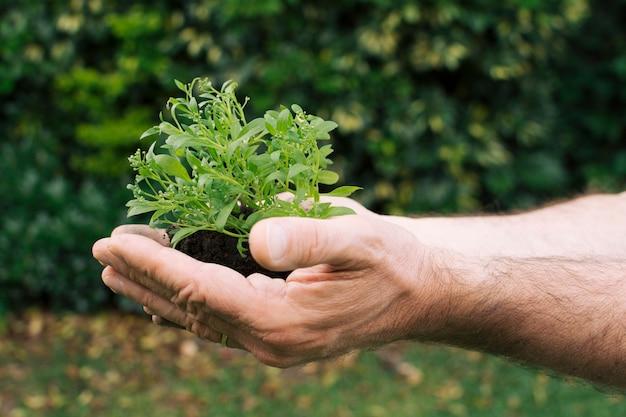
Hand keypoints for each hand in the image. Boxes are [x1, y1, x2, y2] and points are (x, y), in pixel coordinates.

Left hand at [92, 201, 440, 366]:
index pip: (201, 291)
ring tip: (118, 271)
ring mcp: (273, 344)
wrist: (417, 293)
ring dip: (157, 293)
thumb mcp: (357, 239)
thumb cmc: (390, 261)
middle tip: (103, 251)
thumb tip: (253, 238)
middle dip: (143, 279)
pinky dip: (186, 301)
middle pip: (190, 309)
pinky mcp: (277, 335)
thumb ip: (306, 236)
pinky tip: (168, 290)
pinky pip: (218, 321)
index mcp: (283, 321)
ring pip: (199, 319)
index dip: (155, 265)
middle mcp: (270, 342)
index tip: (115, 242)